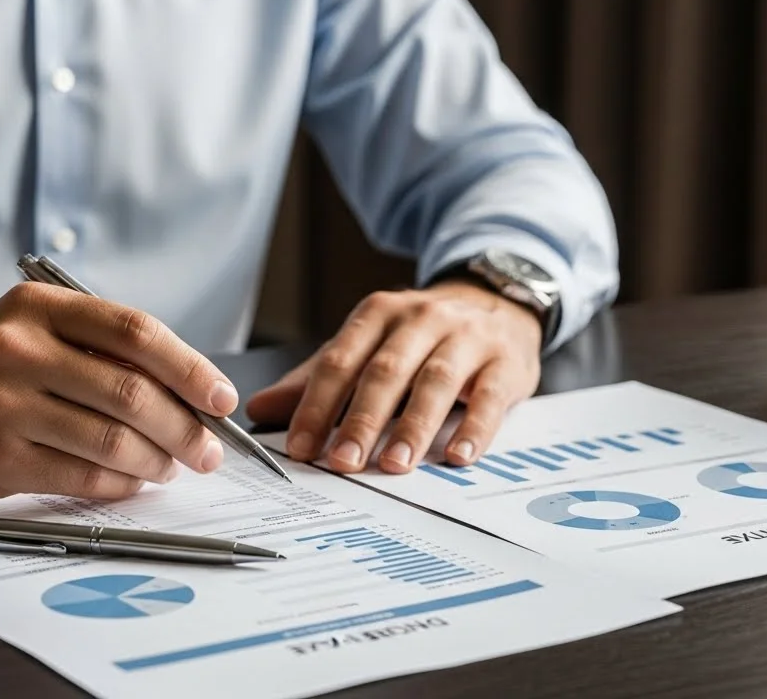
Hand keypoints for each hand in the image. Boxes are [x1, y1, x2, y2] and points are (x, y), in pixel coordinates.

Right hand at [0, 283, 237, 500]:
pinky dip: (121, 483)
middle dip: (185, 427)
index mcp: (39, 307)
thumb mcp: (36, 328)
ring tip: (174, 465)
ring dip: (158, 460)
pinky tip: (135, 481)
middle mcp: (18, 349)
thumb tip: (191, 392)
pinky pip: (82, 475)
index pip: (135, 331)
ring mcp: (3, 405)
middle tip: (209, 449)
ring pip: (111, 440)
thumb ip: (103, 347)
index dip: (190, 367)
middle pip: (130, 392)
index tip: (222, 398)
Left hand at [246, 281, 541, 472]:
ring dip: (413, 426)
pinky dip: (475, 428)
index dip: (317, 405)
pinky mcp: (505, 363)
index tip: (301, 447)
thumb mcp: (370, 344)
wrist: (499, 303)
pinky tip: (459, 456)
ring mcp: (467, 339)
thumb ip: (320, 378)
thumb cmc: (424, 335)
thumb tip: (261, 408)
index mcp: (379, 314)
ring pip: (435, 381)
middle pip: (386, 371)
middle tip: (342, 461)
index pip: (340, 360)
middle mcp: (422, 319)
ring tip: (394, 464)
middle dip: (361, 419)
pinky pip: (489, 396)